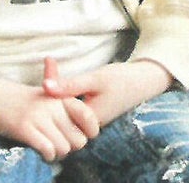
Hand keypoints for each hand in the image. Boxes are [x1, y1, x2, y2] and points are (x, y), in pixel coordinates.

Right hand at [0, 73, 99, 161]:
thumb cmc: (18, 100)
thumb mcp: (44, 96)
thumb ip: (64, 109)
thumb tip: (83, 132)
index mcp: (60, 96)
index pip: (89, 117)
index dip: (87, 132)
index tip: (75, 135)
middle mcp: (52, 104)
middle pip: (79, 140)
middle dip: (70, 147)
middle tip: (57, 143)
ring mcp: (39, 115)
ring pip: (65, 149)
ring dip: (57, 154)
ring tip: (47, 147)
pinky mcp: (25, 127)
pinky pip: (48, 150)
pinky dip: (46, 155)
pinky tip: (40, 150)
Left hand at [42, 57, 173, 125]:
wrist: (143, 82)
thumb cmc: (121, 80)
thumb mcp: (94, 79)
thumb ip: (70, 85)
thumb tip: (44, 87)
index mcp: (87, 121)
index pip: (58, 107)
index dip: (51, 84)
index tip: (49, 62)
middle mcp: (85, 126)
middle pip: (59, 109)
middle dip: (52, 85)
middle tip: (49, 62)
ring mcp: (86, 121)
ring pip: (64, 106)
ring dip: (58, 86)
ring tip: (51, 67)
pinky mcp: (88, 113)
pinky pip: (70, 103)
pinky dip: (65, 89)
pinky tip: (60, 76)